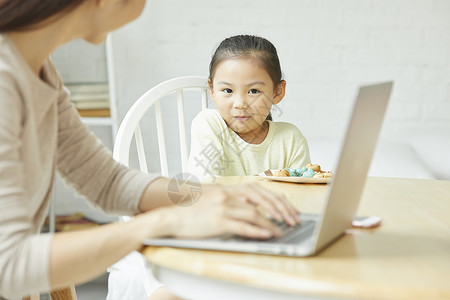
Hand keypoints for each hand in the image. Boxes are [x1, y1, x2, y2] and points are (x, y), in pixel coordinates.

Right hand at [166, 183, 298, 239]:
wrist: (173, 217)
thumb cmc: (195, 212)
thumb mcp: (216, 200)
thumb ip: (234, 202)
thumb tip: (254, 210)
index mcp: (230, 189)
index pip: (260, 191)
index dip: (277, 200)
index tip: (289, 210)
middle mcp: (228, 195)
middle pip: (261, 200)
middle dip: (280, 210)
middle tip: (292, 220)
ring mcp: (223, 207)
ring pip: (254, 214)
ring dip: (271, 224)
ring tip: (281, 232)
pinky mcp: (218, 220)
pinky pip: (242, 226)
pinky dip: (257, 231)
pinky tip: (266, 234)